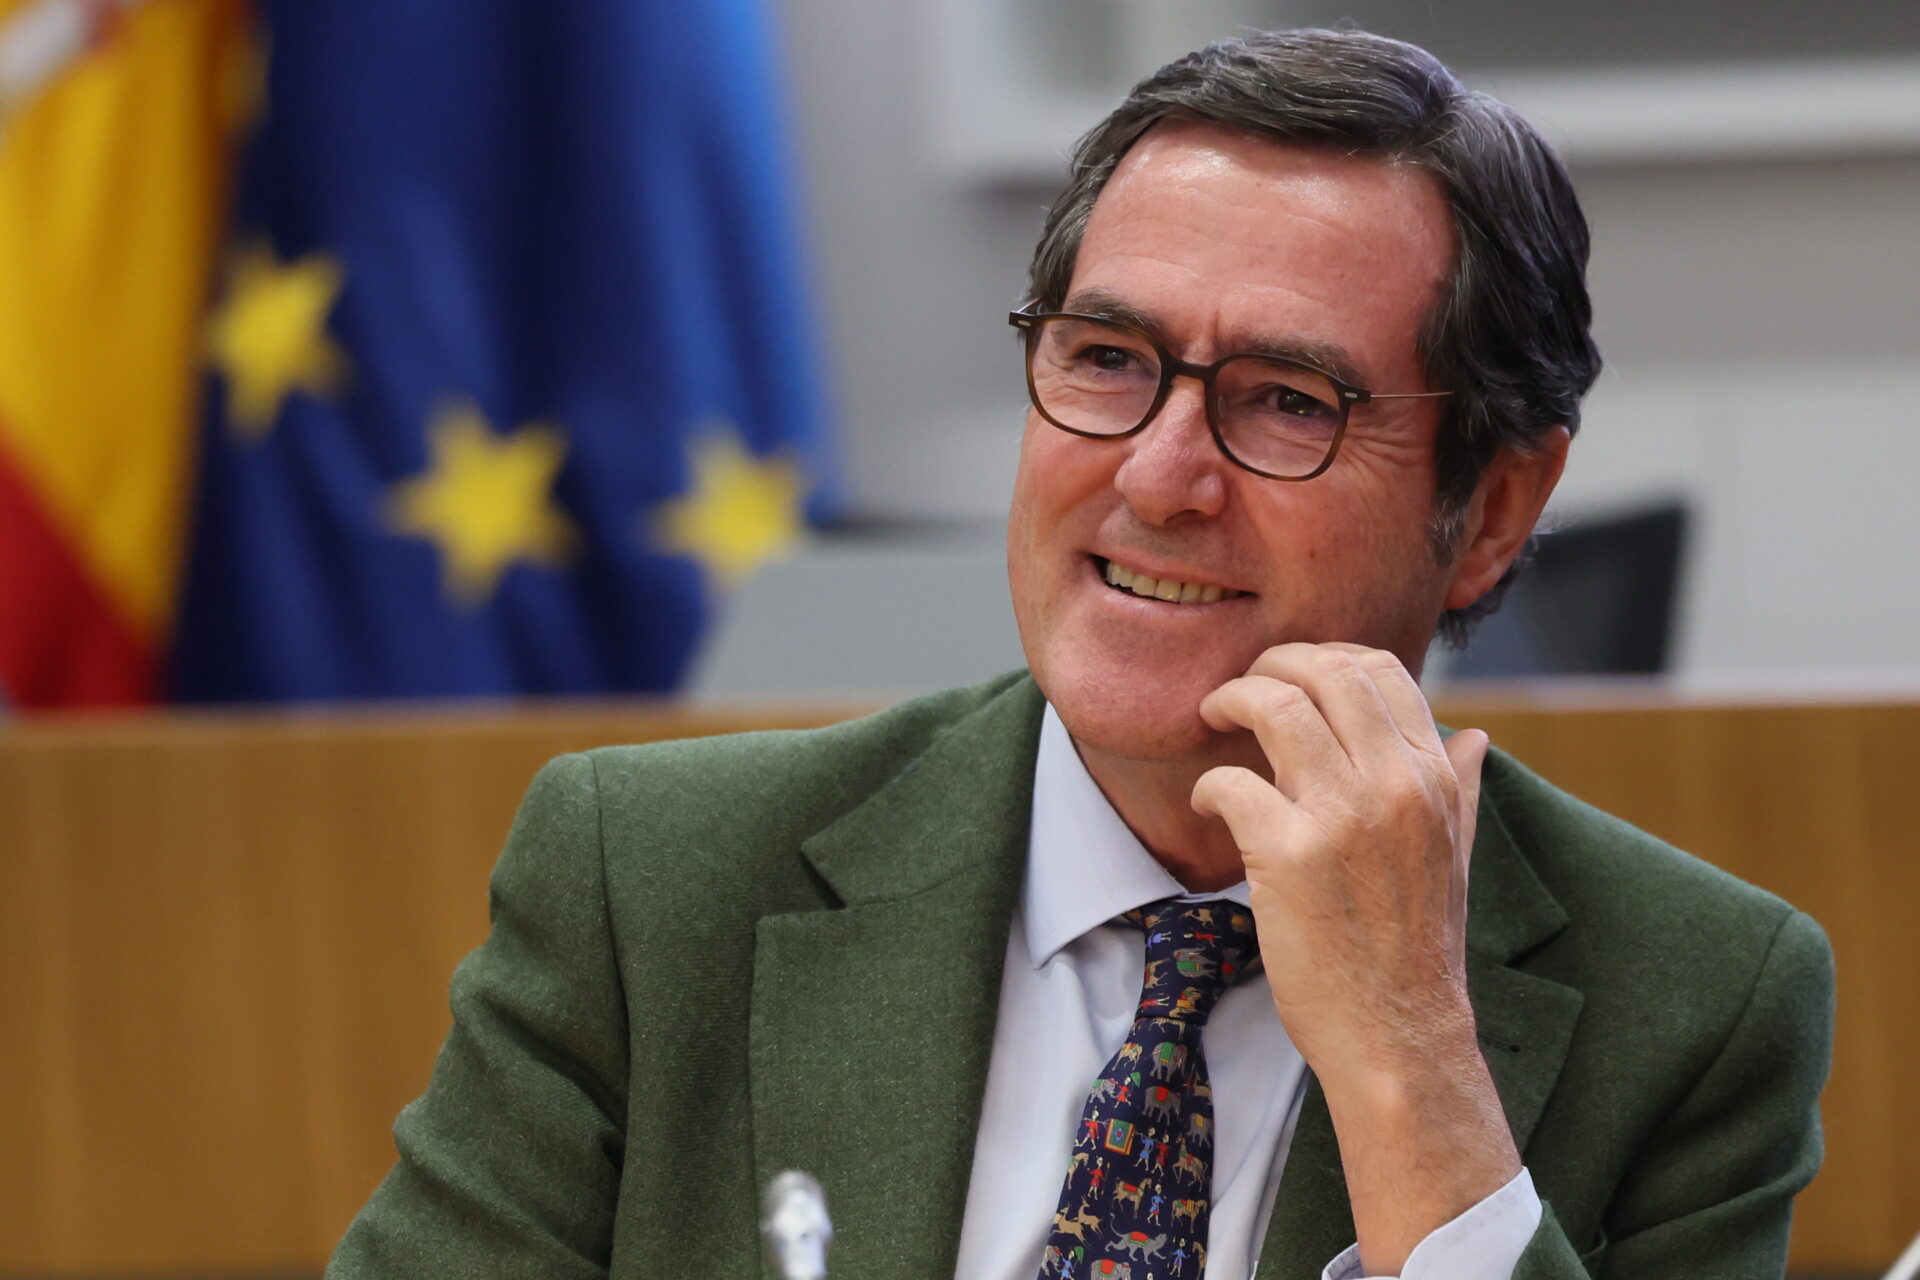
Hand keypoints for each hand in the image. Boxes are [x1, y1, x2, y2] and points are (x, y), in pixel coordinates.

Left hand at [1190, 641, 1516, 1270]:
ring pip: (1274, 707)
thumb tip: (1474, 737)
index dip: (1324, 657)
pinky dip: (1207, 784)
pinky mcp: (1287, 854)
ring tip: (1214, 717)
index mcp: (1433, 779)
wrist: (1397, 1034)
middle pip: (1325, 671)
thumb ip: (1460, 791)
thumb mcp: (1456, 860)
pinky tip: (1208, 803)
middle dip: (1272, 665)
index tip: (1291, 673)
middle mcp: (1394, 784)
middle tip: (1242, 688)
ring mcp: (1341, 817)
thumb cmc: (1417, 950)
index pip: (1381, 670)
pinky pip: (1229, 781)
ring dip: (1233, 700)